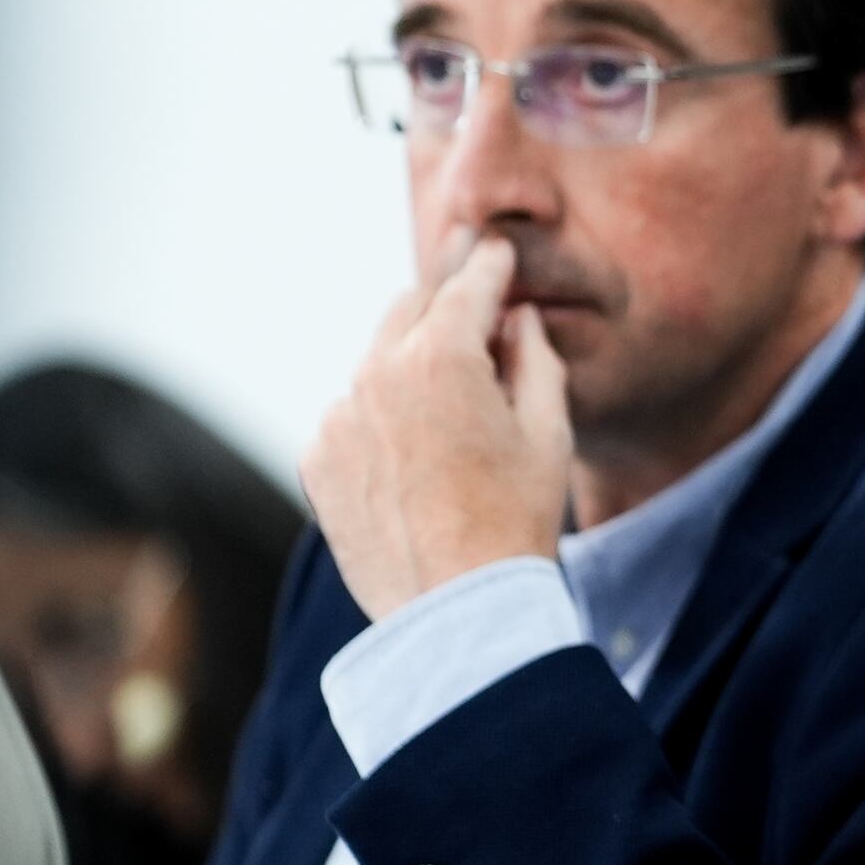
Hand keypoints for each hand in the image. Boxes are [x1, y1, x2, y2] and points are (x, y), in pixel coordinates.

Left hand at [302, 234, 573, 620]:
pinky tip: (412, 457)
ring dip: (408, 367)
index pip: (467, 286)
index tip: (496, 252)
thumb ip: (533, 359)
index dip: (488, 265)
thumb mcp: (547, 433)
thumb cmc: (515, 523)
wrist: (455, 612)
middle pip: (409, 309)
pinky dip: (377, 419)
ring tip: (445, 411)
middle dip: (443, 306)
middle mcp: (377, 373)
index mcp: (441, 356)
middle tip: (473, 316)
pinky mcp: (317, 458)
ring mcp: (338, 416)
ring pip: (375, 363)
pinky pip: (350, 416)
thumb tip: (517, 319)